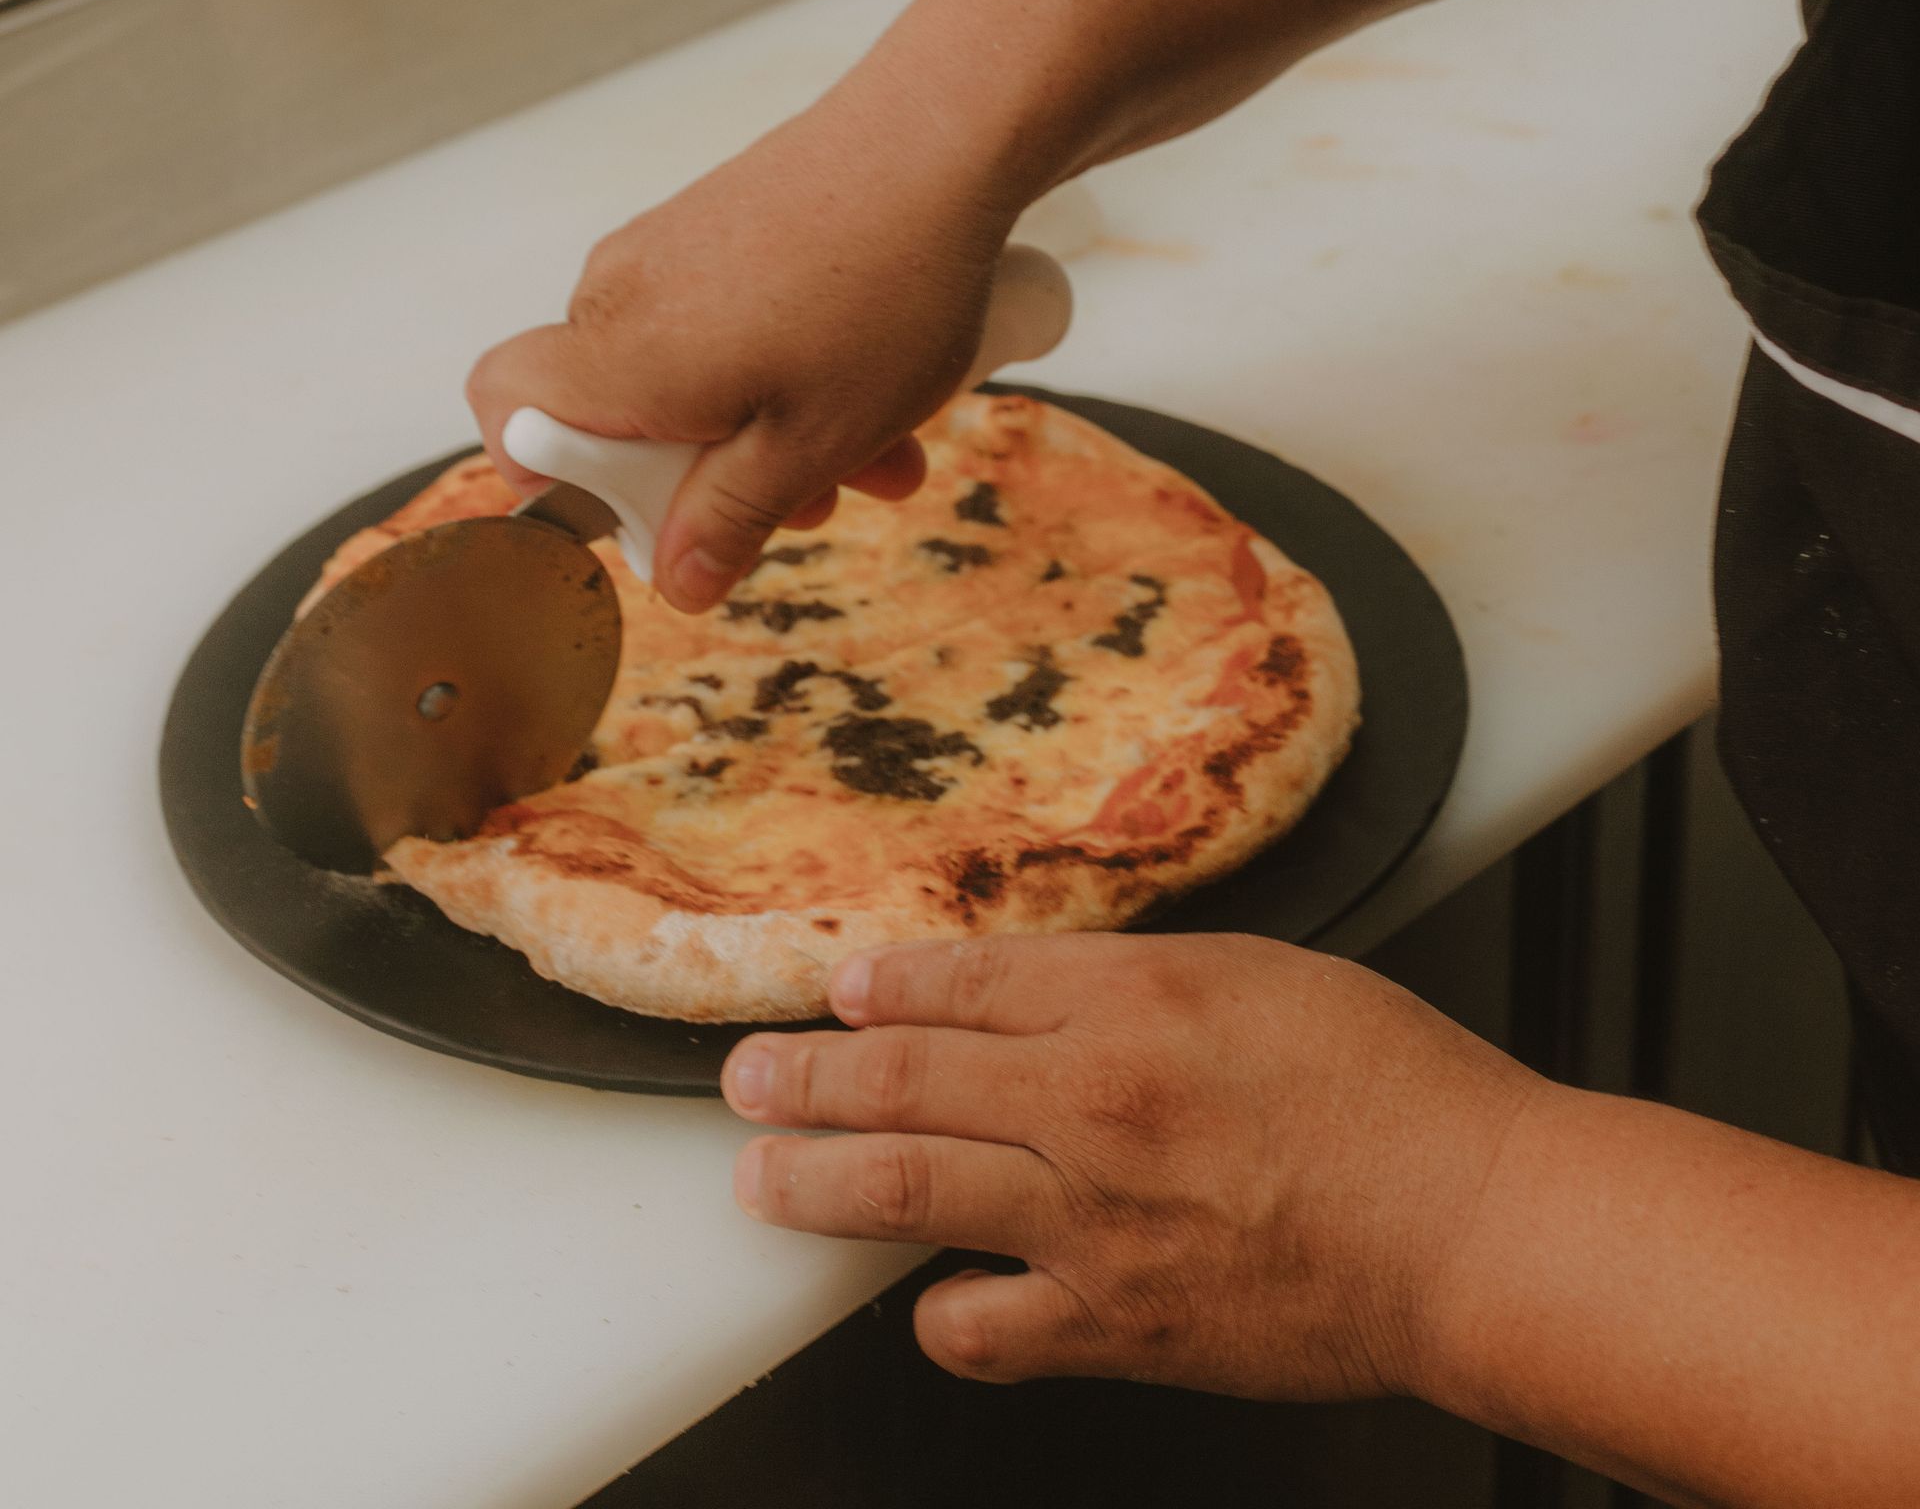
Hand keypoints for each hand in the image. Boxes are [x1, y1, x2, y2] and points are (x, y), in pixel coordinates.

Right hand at [466, 97, 1020, 611]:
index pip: (506, 410)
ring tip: (882, 451)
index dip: (553, 477)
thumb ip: (730, 520)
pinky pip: (722, 320)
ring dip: (774, 430)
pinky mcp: (722, 219)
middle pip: (619, 412)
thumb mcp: (814, 442)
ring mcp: (672, 247)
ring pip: (689, 373)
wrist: (943, 141)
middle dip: (715, 478)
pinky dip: (786, 368)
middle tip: (817, 500)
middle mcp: (623, 292)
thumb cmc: (881, 290)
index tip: (652, 509)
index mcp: (620, 355)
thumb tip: (677, 581)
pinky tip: (880, 387)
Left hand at [722, 932, 1532, 1398]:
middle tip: (745, 1076)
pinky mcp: (1118, 1327)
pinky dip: (945, 1315)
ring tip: (760, 1176)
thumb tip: (1052, 994)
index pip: (964, 980)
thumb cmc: (1396, 1091)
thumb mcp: (1263, 975)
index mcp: (1132, 997)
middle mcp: (1091, 1100)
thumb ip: (1142, 984)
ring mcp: (1093, 1221)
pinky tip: (931, 1302)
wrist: (1471, 1224)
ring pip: (908, 1192)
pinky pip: (986, 1330)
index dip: (885, 985)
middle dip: (807, 1075)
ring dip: (817, 1181)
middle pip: (905, 1076)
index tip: (838, 989)